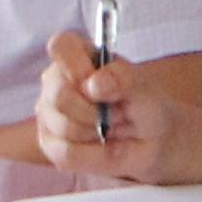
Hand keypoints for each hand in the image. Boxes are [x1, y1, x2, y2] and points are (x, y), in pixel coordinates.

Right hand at [32, 29, 159, 180]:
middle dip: (97, 112)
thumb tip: (95, 84)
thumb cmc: (145, 106)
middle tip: (121, 114)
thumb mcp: (145, 90)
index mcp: (77, 55)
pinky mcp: (50, 145)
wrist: (153, 140)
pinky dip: (97, 155)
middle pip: (60, 96)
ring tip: (116, 129)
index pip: (61, 46)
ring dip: (100, 134)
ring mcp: (48, 114)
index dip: (78, 67)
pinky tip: (110, 148)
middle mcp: (55, 82)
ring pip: (64, 128)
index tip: (100, 85)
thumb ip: (123, 80)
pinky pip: (67, 154)